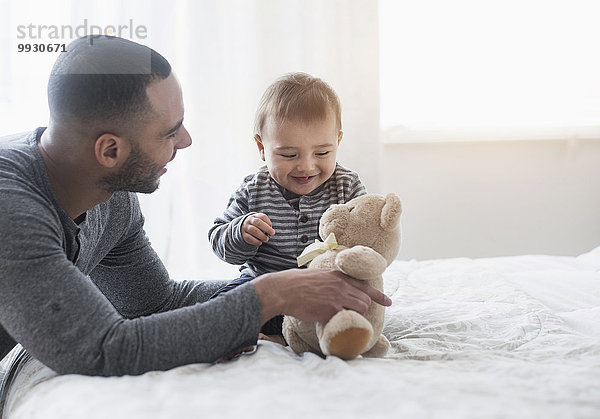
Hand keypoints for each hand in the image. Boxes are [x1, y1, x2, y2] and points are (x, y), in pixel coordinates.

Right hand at [242, 213, 275, 245]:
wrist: (244, 227)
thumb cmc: (257, 225)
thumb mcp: (262, 222)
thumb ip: (267, 225)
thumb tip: (271, 231)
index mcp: (256, 216)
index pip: (262, 217)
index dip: (268, 223)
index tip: (273, 229)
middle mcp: (250, 220)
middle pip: (257, 222)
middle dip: (266, 228)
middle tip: (272, 234)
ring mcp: (246, 227)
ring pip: (252, 230)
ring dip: (261, 235)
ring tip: (266, 239)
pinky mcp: (244, 235)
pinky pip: (249, 238)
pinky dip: (255, 241)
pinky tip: (260, 242)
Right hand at [252, 269, 391, 324]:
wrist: (283, 290)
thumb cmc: (296, 284)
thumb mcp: (317, 276)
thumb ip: (329, 282)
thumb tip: (332, 290)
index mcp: (338, 275)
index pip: (364, 285)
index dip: (378, 295)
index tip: (389, 303)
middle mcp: (341, 284)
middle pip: (364, 300)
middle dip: (362, 309)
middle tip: (353, 316)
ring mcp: (338, 296)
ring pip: (360, 308)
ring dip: (356, 316)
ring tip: (344, 320)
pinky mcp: (332, 309)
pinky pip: (348, 318)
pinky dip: (345, 323)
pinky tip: (337, 324)